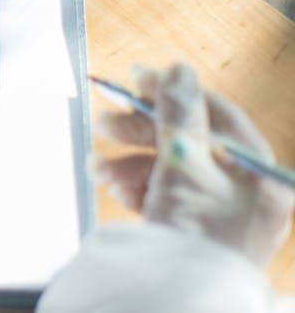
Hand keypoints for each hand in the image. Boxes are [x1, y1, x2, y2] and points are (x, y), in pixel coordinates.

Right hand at [96, 63, 294, 267]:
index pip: (217, 116)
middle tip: (104, 124)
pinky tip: (116, 190)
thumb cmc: (194, 232)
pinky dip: (140, 189)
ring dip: (131, 164)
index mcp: (258, 172)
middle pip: (191, 143)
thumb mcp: (183, 163)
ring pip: (174, 171)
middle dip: (142, 134)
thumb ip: (179, 115)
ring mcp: (221, 214)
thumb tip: (179, 70)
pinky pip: (168, 197)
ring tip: (99, 169)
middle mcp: (246, 192)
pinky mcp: (195, 232)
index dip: (173, 95)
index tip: (135, 81)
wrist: (178, 299)